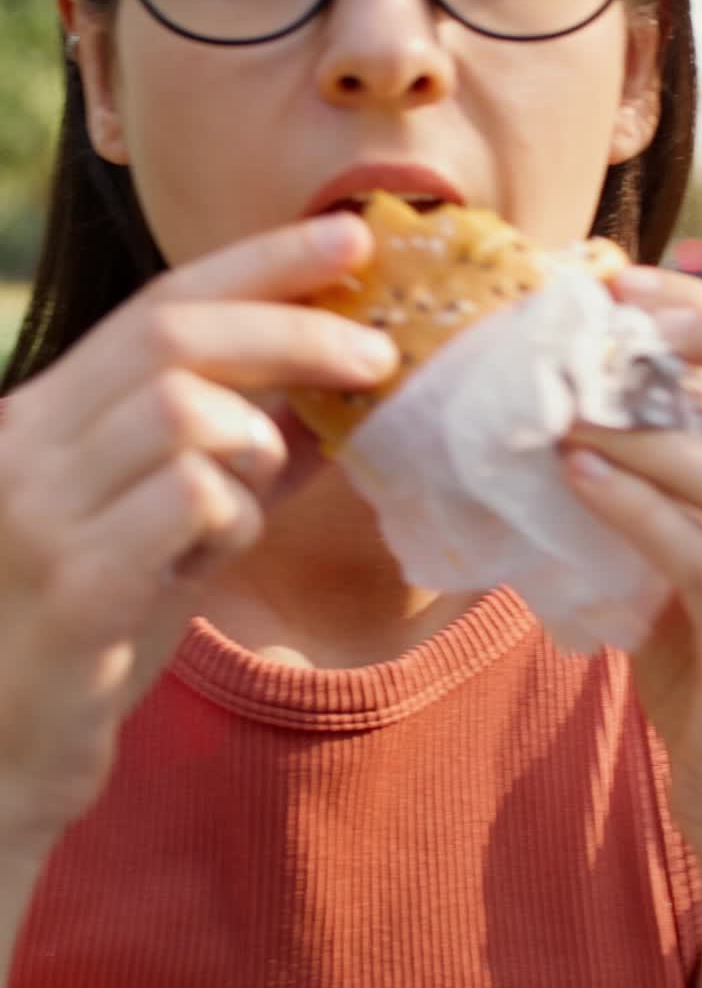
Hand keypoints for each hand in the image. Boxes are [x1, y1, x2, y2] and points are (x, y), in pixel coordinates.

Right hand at [0, 212, 396, 846]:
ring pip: (180, 409)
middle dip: (290, 328)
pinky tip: (214, 554)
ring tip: (249, 498)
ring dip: (252, 444)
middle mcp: (28, 441)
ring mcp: (41, 510)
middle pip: (171, 336)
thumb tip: (331, 403)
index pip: (160, 302)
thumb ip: (238, 460)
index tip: (349, 236)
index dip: (261, 262)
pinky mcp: (73, 585)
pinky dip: (234, 515)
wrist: (4, 750)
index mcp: (49, 413)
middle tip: (378, 352)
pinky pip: (187, 500)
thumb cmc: (93, 630)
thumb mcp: (166, 527)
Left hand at [562, 266, 701, 874]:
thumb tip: (570, 443)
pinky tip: (575, 469)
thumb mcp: (683, 590)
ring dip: (639, 425)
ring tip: (563, 397)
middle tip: (594, 312)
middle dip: (678, 343)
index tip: (619, 282)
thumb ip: (652, 517)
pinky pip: (695, 550)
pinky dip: (632, 503)